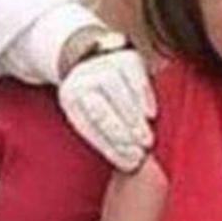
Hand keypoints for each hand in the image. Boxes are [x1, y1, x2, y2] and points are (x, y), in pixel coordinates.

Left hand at [59, 49, 155, 171]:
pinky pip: (137, 80)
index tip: (129, 164)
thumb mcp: (86, 113)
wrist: (91, 57)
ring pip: (120, 96)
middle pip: (103, 112)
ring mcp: (104, 66)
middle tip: (140, 154)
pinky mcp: (125, 57)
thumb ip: (102, 133)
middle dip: (122, 136)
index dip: (110, 147)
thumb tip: (129, 163)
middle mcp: (83, 79)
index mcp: (70, 98)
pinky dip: (144, 99)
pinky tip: (151, 115)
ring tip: (146, 140)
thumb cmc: (93, 97)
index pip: (89, 126)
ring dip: (135, 121)